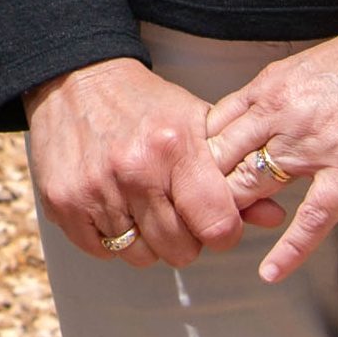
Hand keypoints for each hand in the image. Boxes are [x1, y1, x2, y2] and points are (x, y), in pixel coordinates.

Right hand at [25, 57, 246, 267]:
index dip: (224, 231)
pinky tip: (116, 208)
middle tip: (177, 211)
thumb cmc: (145, 105)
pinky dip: (113, 239)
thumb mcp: (198, 125)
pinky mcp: (62, 202)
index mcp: (173, 146)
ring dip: (148, 240)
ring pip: (140, 255)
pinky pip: (102, 251)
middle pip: (180, 250)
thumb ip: (235, 173)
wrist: (75, 81)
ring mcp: (94, 189)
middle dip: (186, 238)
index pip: (217, 225)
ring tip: (144, 206)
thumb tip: (275, 217)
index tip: (217, 220)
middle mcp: (133, 170)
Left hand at [197, 0, 337, 286]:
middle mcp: (279, 115)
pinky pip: (312, 216)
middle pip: (218, 162)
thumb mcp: (307, 70)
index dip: (191, 162)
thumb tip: (253, 125)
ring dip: (232, 217)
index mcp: (267, 89)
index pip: (209, 131)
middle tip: (186, 222)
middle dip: (197, 193)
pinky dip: (289, 248)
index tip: (182, 185)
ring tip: (215, 244)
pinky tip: (270, 272)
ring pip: (252, 186)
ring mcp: (313, 143)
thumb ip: (276, 100)